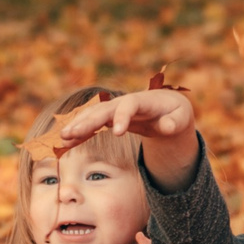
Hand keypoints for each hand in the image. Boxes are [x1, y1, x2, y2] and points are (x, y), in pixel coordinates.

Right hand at [59, 86, 200, 189]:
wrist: (167, 107)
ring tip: (63, 138)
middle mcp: (125, 102)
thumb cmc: (175, 113)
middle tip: (72, 134)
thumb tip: (167, 127)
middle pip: (104, 110)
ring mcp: (115, 109)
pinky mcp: (109, 118)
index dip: (123, 117)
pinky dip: (80, 132)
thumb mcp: (181, 118)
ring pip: (93, 115)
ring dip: (78, 125)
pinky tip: (66, 142)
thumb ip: (174, 123)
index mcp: (143, 101)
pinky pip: (92, 124)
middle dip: (88, 121)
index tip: (117, 133)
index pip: (130, 105)